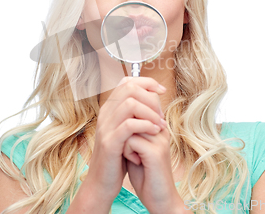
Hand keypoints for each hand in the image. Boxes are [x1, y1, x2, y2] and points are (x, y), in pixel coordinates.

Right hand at [83, 76, 165, 199]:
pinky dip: (146, 125)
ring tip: (160, 124)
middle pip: (129, 88)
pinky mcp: (110, 143)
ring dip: (150, 112)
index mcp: (110, 108)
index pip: (127, 82)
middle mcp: (105, 114)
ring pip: (130, 104)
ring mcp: (106, 127)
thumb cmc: (118, 157)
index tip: (162, 91)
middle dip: (151, 97)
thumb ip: (135, 114)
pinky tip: (156, 132)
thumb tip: (154, 98)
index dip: (147, 82)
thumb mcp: (127, 132)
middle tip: (161, 113)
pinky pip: (129, 125)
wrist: (102, 183)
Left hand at [124, 121, 183, 213]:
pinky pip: (130, 140)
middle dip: (124, 133)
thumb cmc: (145, 174)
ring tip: (134, 156)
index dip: (126, 124)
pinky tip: (135, 162)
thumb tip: (116, 115)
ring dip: (124, 142)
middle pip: (132, 116)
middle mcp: (161, 129)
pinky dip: (127, 152)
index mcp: (158, 126)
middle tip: (131, 150)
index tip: (129, 142)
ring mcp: (160, 139)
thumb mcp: (136, 147)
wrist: (159, 198)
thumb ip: (131, 130)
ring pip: (129, 127)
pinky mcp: (156, 152)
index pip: (137, 108)